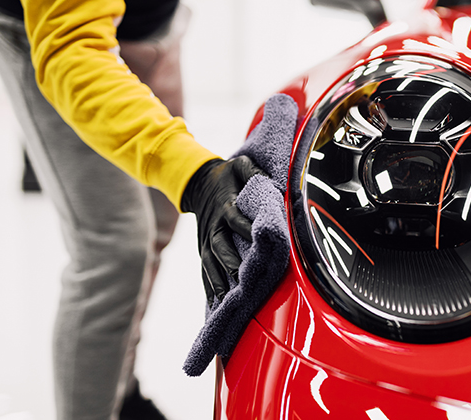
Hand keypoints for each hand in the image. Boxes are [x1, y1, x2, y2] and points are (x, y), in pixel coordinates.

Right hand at [181, 156, 262, 303]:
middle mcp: (215, 226)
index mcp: (226, 206)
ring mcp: (207, 240)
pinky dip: (209, 287)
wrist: (198, 183)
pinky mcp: (204, 249)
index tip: (260, 243)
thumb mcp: (240, 166)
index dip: (248, 230)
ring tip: (228, 299)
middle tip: (242, 279)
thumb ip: (254, 171)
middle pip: (222, 246)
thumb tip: (271, 181)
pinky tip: (216, 304)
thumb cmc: (227, 176)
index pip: (237, 220)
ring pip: (211, 263)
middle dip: (231, 263)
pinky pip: (205, 270)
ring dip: (219, 281)